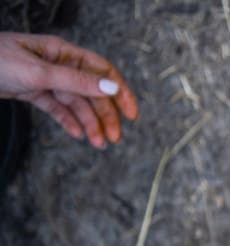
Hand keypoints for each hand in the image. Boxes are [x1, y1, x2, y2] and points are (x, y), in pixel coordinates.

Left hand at [0, 32, 138, 148]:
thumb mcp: (39, 73)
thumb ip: (76, 82)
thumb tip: (111, 89)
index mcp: (63, 52)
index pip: (102, 72)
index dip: (120, 92)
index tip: (132, 114)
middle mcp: (58, 65)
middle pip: (91, 92)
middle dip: (105, 115)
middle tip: (114, 138)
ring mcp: (45, 79)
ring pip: (75, 103)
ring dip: (89, 123)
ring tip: (98, 143)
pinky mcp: (32, 92)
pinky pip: (56, 108)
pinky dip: (67, 121)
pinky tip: (77, 135)